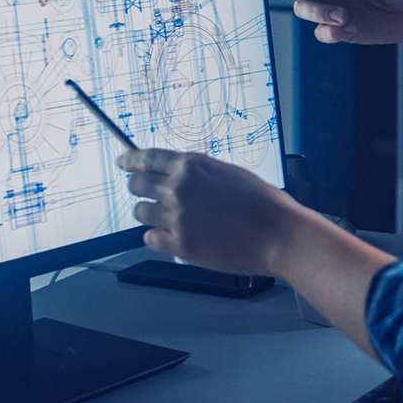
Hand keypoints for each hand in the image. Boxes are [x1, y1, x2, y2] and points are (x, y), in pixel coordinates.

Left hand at [119, 147, 395, 355]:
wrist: (279, 234)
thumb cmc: (265, 204)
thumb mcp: (232, 174)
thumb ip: (202, 173)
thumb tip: (184, 176)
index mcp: (192, 165)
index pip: (147, 158)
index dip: (130, 160)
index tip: (123, 162)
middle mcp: (179, 188)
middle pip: (137, 185)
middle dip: (138, 188)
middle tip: (143, 192)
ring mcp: (177, 217)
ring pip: (140, 213)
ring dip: (149, 214)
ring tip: (164, 218)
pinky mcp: (180, 244)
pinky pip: (151, 239)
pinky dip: (157, 238)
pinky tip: (169, 236)